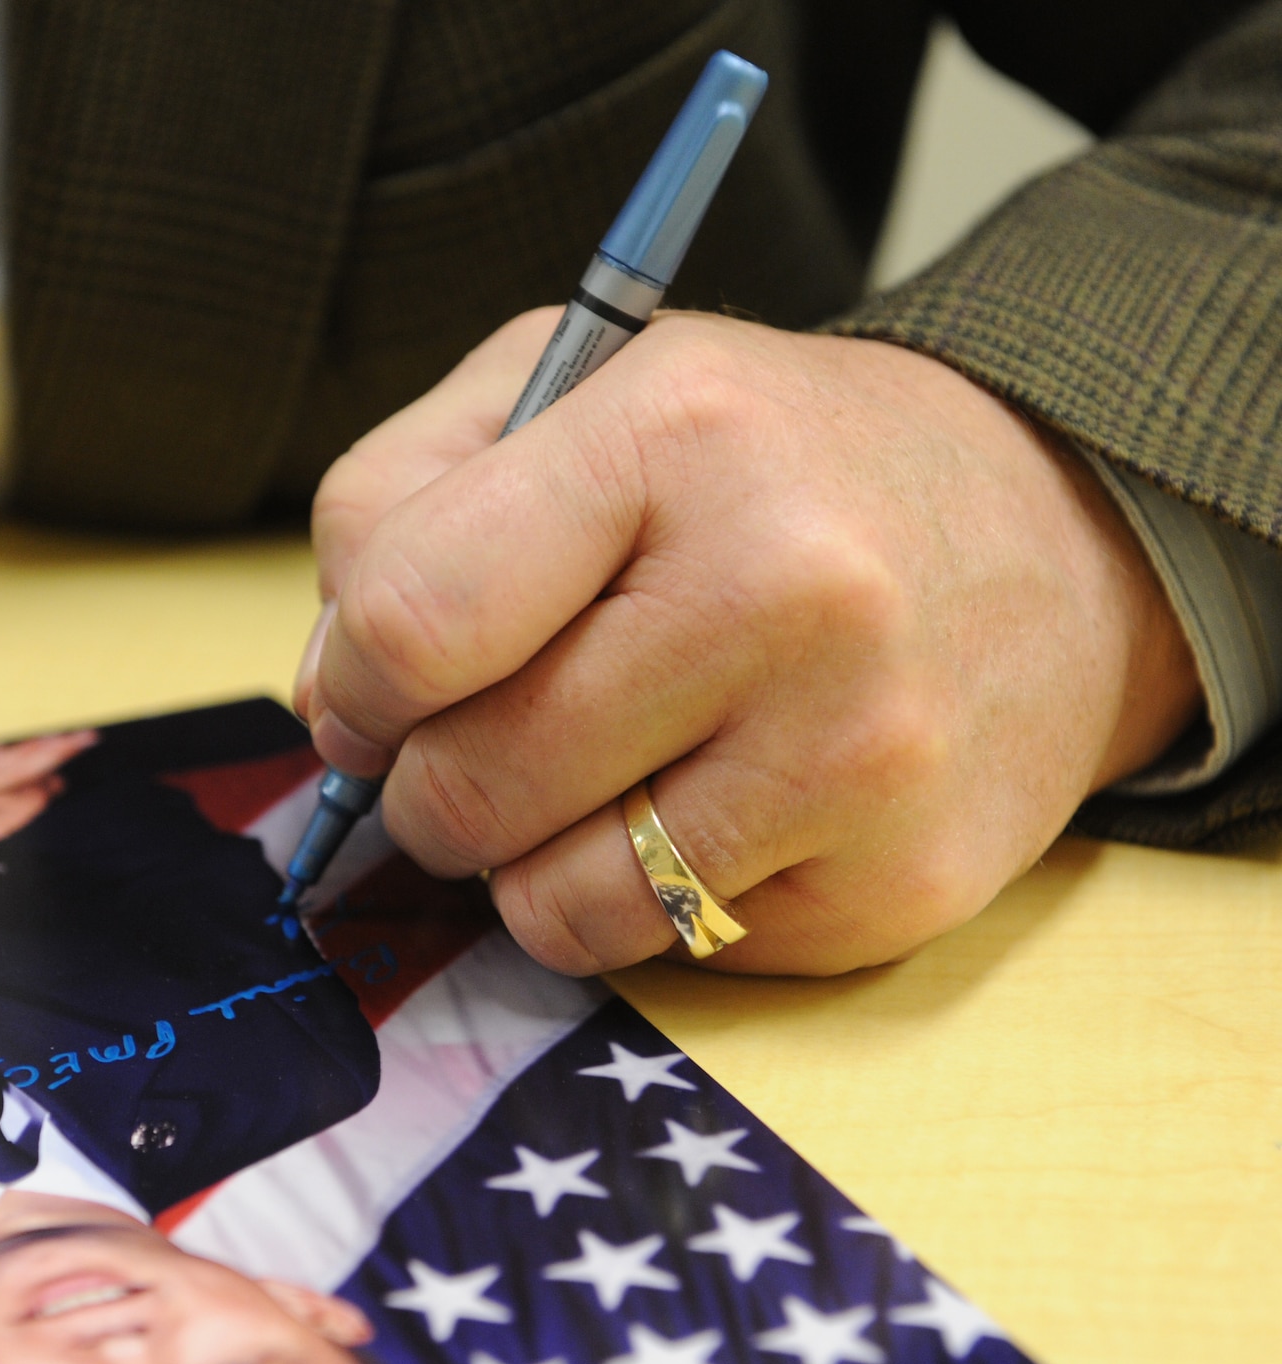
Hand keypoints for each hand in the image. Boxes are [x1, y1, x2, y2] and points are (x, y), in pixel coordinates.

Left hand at [298, 311, 1199, 975]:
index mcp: (678, 434)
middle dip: (430, 784)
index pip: (412, 619)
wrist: (1049, 537)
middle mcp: (786, 591)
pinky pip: (663, 953)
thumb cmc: (765, 466)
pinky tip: (698, 810)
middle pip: (467, 783)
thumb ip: (398, 507)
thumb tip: (330, 702)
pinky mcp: (898, 884)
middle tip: (486, 736)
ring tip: (589, 773)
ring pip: (550, 906)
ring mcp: (857, 754)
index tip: (373, 691)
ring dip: (522, 861)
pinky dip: (636, 903)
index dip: (354, 682)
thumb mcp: (575, 394)